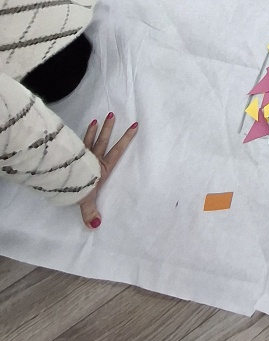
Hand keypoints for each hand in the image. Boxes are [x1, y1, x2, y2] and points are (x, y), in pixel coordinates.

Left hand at [79, 113, 137, 228]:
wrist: (63, 180)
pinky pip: (75, 145)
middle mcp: (94, 159)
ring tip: (96, 120)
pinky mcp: (71, 155)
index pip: (117, 150)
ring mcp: (82, 155)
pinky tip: (71, 133)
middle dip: (108, 128)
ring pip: (89, 140)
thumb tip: (96, 226)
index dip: (126, 138)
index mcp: (102, 168)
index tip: (134, 125)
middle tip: (112, 114)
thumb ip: (90, 213)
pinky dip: (75, 138)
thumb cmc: (78, 189)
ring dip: (93, 130)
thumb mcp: (87, 201)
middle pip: (103, 141)